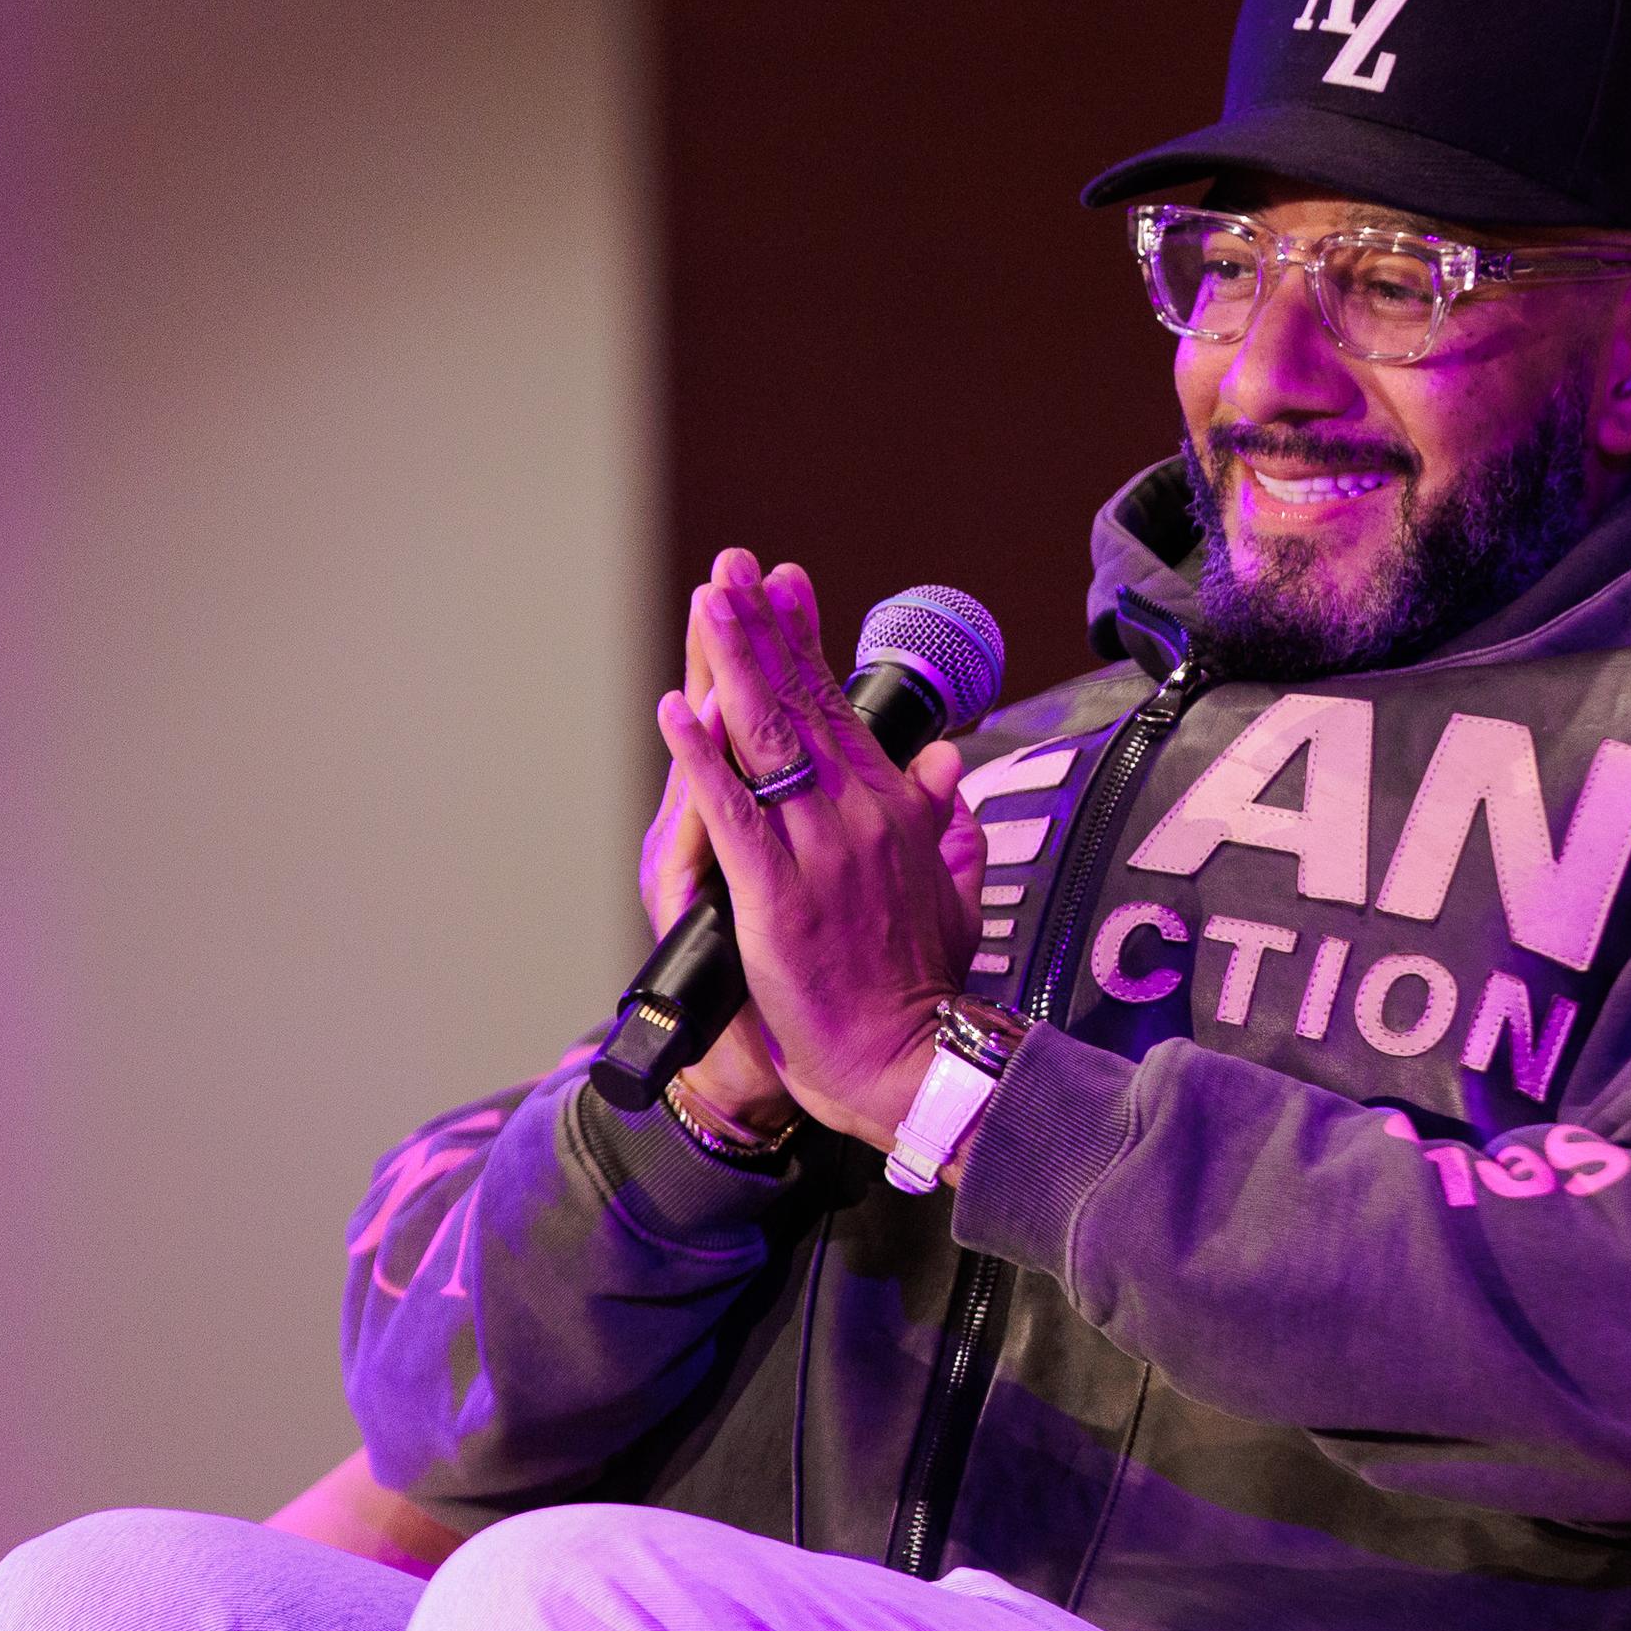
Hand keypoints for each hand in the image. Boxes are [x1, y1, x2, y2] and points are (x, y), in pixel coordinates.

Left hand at [652, 549, 988, 1151]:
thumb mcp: (955, 892)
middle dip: (761, 631)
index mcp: (892, 815)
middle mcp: (856, 819)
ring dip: (733, 667)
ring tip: (708, 605)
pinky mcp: (778, 898)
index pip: (841, 709)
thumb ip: (948, 825)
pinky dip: (701, 760)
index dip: (806, 643)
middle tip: (731, 567)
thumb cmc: (926, 990)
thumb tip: (950, 765)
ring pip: (767, 742)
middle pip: (799, 706)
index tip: (784, 585)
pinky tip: (675, 712)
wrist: (915, 1063)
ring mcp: (817, 854)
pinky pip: (733, 815)